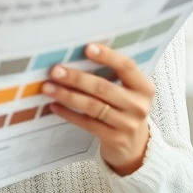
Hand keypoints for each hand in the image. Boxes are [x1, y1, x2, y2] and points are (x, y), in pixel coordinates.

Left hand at [41, 43, 154, 175]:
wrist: (134, 144)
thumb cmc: (124, 108)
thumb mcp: (127, 91)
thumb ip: (111, 75)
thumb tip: (77, 55)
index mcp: (143, 87)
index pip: (127, 67)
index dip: (108, 56)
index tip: (87, 48)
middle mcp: (138, 105)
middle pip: (103, 87)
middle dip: (76, 78)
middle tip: (55, 71)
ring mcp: (127, 124)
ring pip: (92, 106)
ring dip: (67, 95)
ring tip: (48, 87)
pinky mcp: (114, 138)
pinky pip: (87, 123)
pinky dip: (68, 113)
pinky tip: (54, 105)